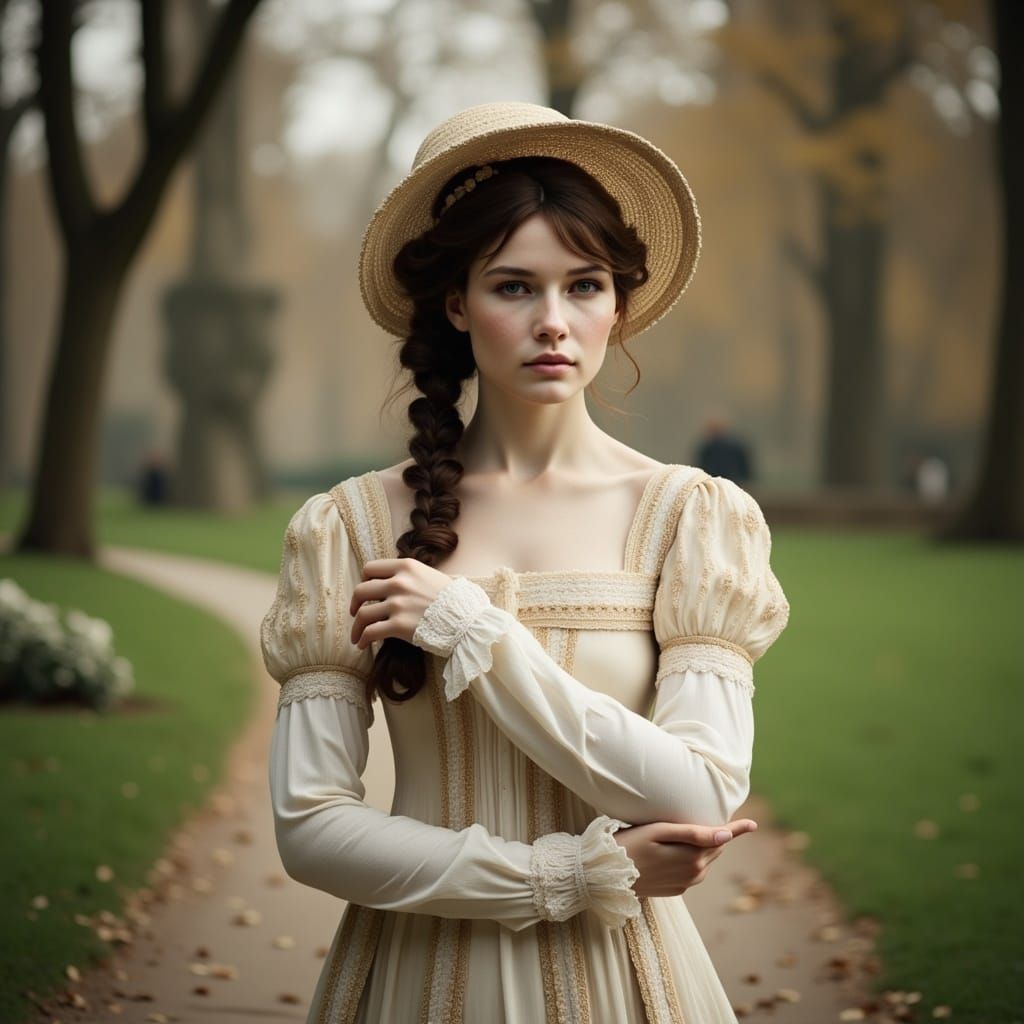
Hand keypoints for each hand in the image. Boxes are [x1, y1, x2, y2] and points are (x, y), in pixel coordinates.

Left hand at [349, 558, 454, 649]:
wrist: (468, 620)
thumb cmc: (454, 600)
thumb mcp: (431, 576)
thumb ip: (411, 576)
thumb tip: (394, 582)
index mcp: (406, 567)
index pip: (370, 568)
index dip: (365, 581)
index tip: (366, 592)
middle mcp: (399, 583)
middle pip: (361, 590)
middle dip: (355, 603)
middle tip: (355, 613)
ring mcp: (398, 604)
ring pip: (363, 613)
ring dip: (356, 627)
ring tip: (356, 636)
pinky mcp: (399, 625)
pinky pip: (371, 632)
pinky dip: (363, 639)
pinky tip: (362, 645)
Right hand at [613, 819, 757, 897]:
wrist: (608, 875)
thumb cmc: (631, 844)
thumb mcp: (660, 831)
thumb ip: (694, 833)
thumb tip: (725, 834)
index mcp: (694, 857)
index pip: (721, 839)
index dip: (737, 828)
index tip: (754, 823)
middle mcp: (695, 874)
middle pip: (714, 848)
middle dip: (714, 835)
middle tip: (702, 818)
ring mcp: (686, 884)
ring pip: (704, 860)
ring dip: (701, 847)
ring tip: (680, 834)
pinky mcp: (677, 890)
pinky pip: (691, 871)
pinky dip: (688, 859)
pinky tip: (671, 851)